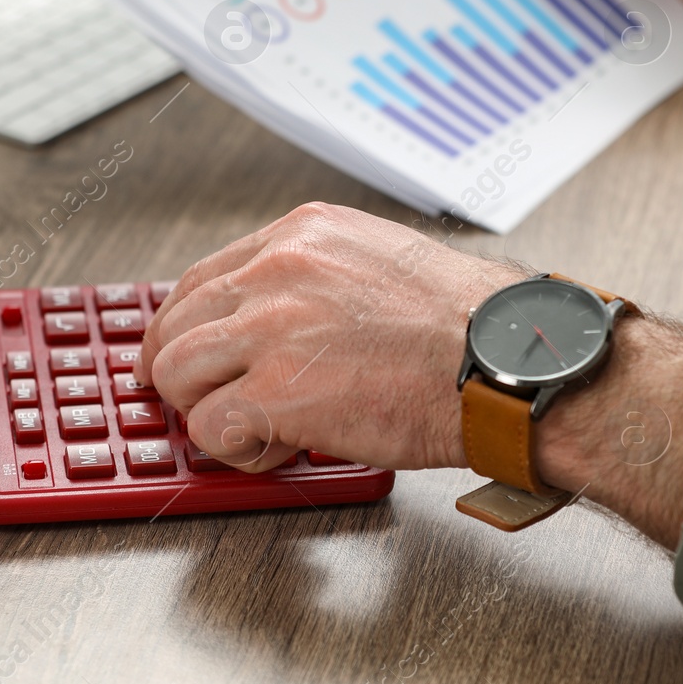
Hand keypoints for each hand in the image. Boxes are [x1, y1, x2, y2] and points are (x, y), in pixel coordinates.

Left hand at [135, 203, 522, 472]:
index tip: (182, 355)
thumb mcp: (385, 264)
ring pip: (177, 375)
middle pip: (177, 326)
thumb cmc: (470, 327)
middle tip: (205, 406)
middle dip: (185, 375)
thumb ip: (322, 281)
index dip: (185, 328)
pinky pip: (210, 429)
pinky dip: (237, 450)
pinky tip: (281, 447)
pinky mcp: (275, 391)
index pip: (203, 278)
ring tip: (258, 429)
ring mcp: (271, 328)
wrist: (505, 362)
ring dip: (208, 411)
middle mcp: (279, 270)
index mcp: (305, 233)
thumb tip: (282, 323)